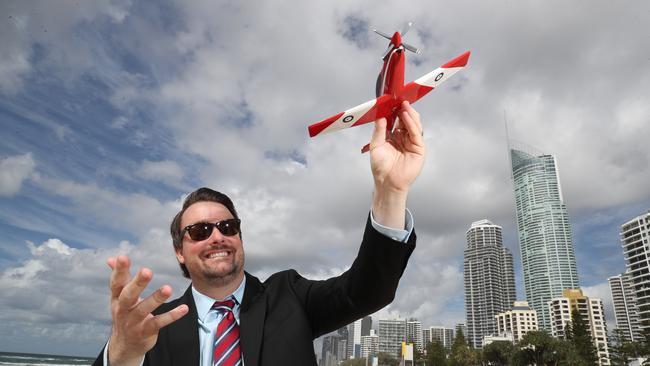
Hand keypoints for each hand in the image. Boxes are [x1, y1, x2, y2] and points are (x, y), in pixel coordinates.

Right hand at [106, 256, 187, 365]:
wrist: (125, 345)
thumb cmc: (125, 313)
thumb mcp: (119, 297)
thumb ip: (120, 278)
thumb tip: (112, 259)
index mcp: (116, 297)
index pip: (116, 283)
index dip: (118, 271)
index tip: (123, 257)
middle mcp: (122, 309)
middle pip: (128, 295)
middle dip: (137, 283)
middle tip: (147, 271)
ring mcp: (133, 322)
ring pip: (144, 310)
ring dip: (156, 298)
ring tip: (168, 288)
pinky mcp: (145, 331)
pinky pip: (159, 323)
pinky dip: (171, 316)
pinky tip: (184, 308)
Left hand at [369, 101, 424, 226]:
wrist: (387, 183)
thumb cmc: (381, 168)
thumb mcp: (376, 146)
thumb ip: (379, 131)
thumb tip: (380, 116)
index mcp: (393, 137)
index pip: (395, 120)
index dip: (394, 110)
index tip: (390, 101)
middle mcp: (403, 138)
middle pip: (405, 120)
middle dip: (402, 109)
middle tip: (398, 99)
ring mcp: (412, 142)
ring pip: (413, 124)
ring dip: (408, 114)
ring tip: (403, 105)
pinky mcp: (419, 148)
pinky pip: (416, 133)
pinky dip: (412, 123)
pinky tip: (407, 116)